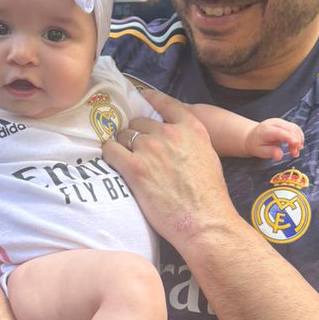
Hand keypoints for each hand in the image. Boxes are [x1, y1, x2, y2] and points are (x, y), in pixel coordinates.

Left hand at [104, 91, 236, 250]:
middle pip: (139, 121)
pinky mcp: (134, 168)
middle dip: (136, 133)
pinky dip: (109, 154)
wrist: (204, 222)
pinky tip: (111, 161)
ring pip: (124, 136)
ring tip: (125, 160)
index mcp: (192, 128)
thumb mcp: (208, 156)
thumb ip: (189, 141)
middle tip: (137, 150)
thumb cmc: (209, 196)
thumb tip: (174, 139)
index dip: (150, 98)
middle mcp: (169, 133)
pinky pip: (111, 150)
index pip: (165, 102)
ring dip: (122, 145)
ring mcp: (150, 149)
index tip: (141, 97)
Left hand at [245, 117, 303, 160]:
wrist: (253, 136)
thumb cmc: (256, 144)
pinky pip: (296, 129)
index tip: (296, 144)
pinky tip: (296, 146)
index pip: (279, 132)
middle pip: (290, 129)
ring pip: (295, 128)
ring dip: (299, 140)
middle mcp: (274, 123)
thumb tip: (280, 155)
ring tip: (295, 152)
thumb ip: (270, 152)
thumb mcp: (259, 151)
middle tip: (295, 154)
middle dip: (296, 141)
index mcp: (265, 130)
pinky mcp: (285, 123)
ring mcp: (281, 122)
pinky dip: (299, 138)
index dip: (289, 137)